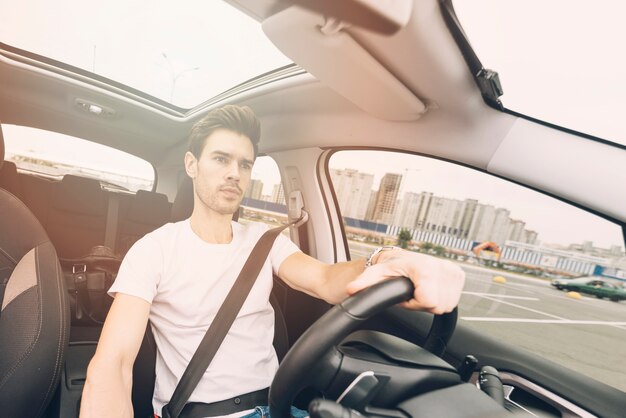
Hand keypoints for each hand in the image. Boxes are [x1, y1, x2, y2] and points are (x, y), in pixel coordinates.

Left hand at [346, 249, 464, 313]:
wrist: (401, 258)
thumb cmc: (389, 267)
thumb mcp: (374, 275)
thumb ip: (363, 283)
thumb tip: (352, 289)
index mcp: (425, 266)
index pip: (429, 302)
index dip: (414, 304)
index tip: (405, 294)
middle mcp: (442, 265)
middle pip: (439, 306)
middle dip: (423, 304)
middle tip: (411, 292)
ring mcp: (452, 270)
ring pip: (447, 305)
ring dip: (431, 301)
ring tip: (418, 290)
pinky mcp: (458, 275)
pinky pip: (453, 301)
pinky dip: (440, 298)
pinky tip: (429, 288)